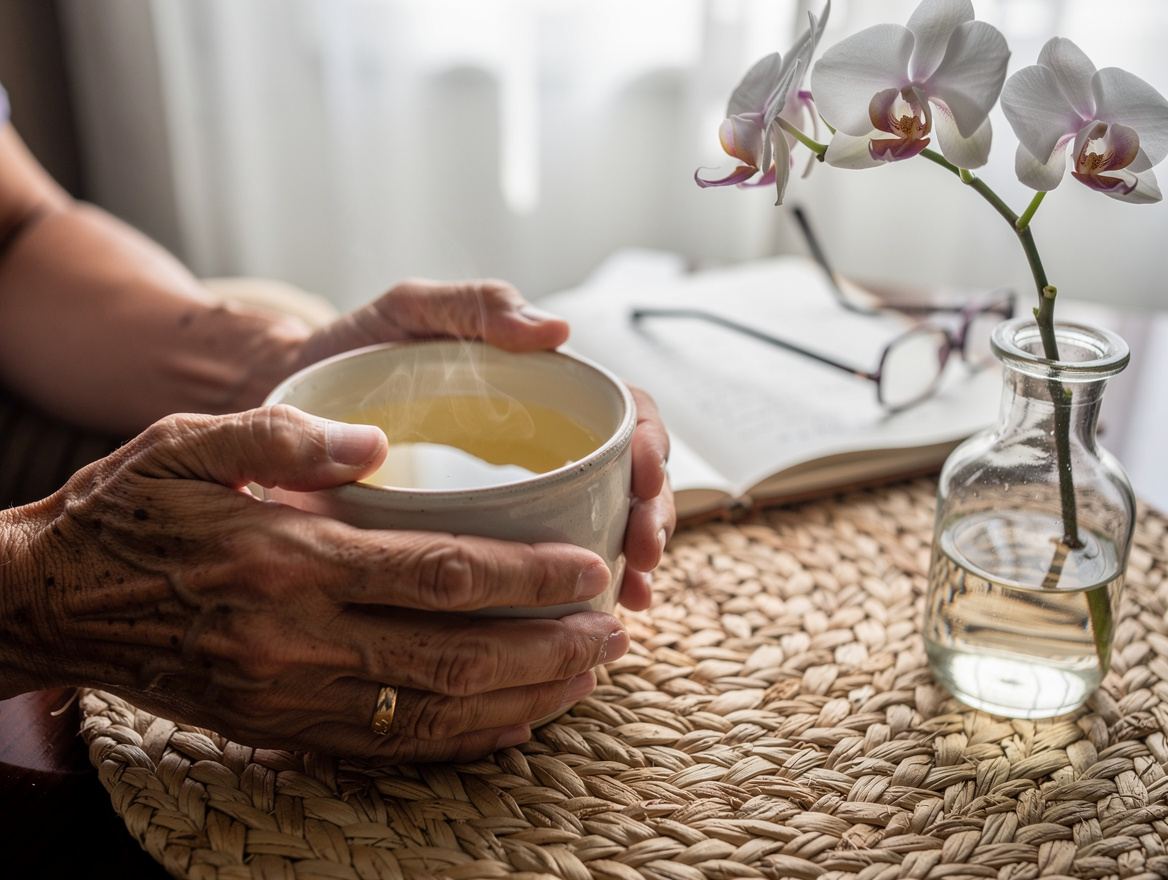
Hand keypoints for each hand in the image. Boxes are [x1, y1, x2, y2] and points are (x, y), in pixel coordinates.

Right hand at [2, 406, 629, 760]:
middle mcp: (299, 638)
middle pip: (457, 656)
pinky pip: (392, 749)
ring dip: (525, 700)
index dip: (529, 575)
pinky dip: (465, 741)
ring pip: (436, 715)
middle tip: (615, 634)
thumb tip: (373, 440)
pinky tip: (515, 722)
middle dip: (551, 649)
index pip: (442, 572)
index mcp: (289, 558)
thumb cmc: (126, 511)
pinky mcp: (284, 728)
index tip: (592, 568)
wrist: (52, 602)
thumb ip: (280, 435)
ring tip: (588, 678)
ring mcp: (293, 696)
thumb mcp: (184, 443)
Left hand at [287, 278, 676, 608]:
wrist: (294, 401)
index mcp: (544, 386)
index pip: (626, 414)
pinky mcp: (488, 530)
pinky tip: (581, 617)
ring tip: (630, 596)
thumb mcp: (413, 311)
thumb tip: (557, 331)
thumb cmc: (355, 348)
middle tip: (643, 557)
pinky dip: (571, 589)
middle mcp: (544, 439)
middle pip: (627, 477)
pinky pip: (545, 560)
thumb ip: (476, 306)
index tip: (645, 483)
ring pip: (600, 523)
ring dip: (627, 560)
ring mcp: (522, 487)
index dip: (651, 447)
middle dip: (649, 516)